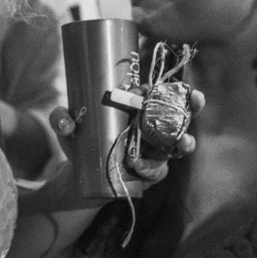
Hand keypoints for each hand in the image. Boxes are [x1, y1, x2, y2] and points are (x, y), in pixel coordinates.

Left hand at [49, 87, 205, 184]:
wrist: (79, 172)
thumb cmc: (79, 140)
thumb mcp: (67, 125)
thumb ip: (60, 117)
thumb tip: (66, 123)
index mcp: (138, 108)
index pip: (162, 94)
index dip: (174, 88)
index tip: (178, 85)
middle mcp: (152, 127)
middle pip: (180, 116)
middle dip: (192, 107)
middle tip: (196, 99)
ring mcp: (154, 150)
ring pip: (178, 145)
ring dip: (184, 142)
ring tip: (183, 143)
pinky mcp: (150, 172)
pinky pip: (157, 171)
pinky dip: (149, 168)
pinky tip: (138, 165)